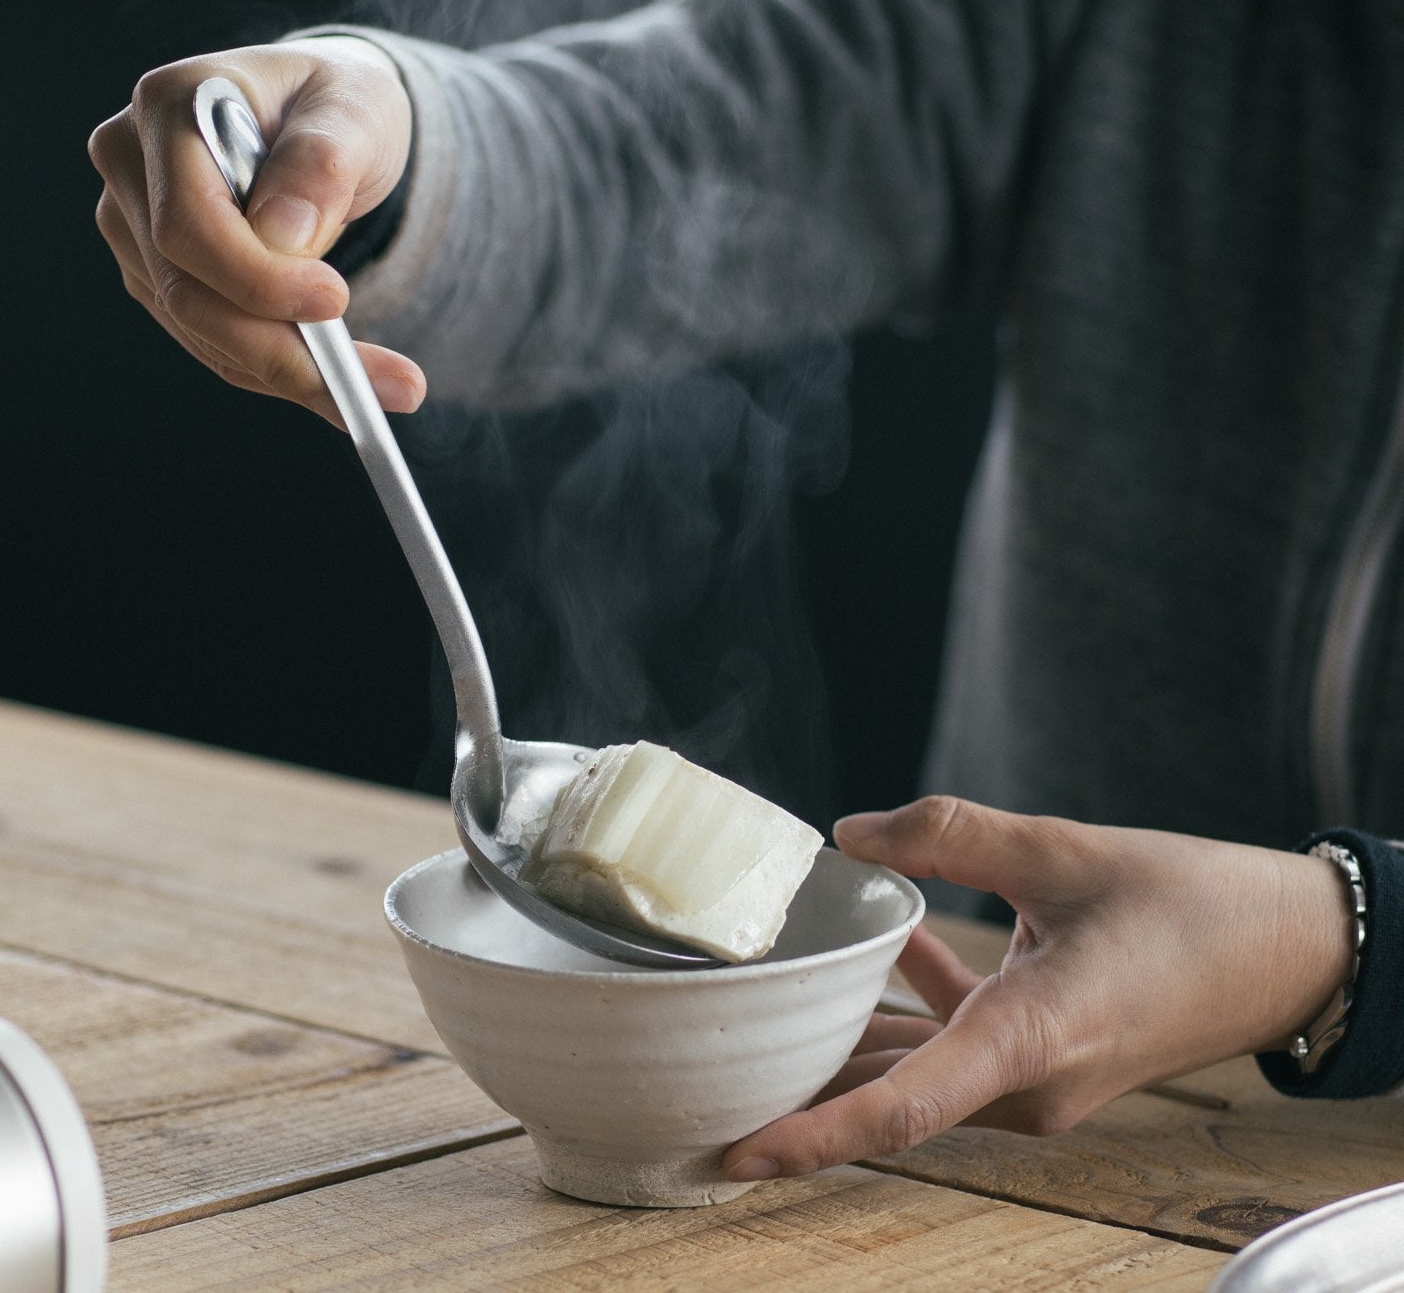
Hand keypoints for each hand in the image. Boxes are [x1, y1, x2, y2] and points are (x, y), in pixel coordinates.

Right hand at [89, 37, 424, 425]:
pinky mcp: (153, 275)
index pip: (188, 218)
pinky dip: (277, 368)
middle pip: (185, 289)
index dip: (255, 276)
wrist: (322, 123)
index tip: (333, 301)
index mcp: (169, 103)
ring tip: (383, 387)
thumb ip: (323, 158)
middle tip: (373, 384)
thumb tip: (284, 233)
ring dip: (288, 371)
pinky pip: (212, 343)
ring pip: (199, 330)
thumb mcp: (357, 106)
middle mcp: (131, 165)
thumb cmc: (337, 103)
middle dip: (279, 348)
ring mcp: (133, 226)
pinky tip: (338, 378)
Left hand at [723, 796, 1356, 1182]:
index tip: (736, 1156)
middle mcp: (1024, 1082)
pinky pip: (948, 1043)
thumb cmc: (1193, 907)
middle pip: (883, 1096)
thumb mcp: (1065, 849)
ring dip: (842, 1045)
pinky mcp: (1038, 1058)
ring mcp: (1032, 1080)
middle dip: (795, 1094)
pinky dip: (905, 1009)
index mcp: (1029, 1041)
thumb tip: (846, 833)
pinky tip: (879, 947)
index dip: (812, 1135)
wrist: (1288, 953)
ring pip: (910, 1068)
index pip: (901, 1108)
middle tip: (700, 1079)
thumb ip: (950, 835)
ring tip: (752, 1018)